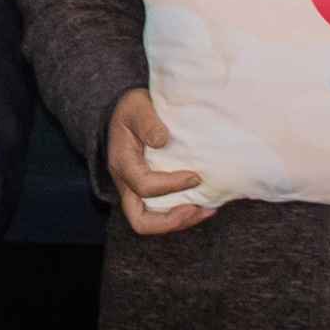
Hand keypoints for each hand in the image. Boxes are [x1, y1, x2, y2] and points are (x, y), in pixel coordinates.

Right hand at [106, 88, 209, 235]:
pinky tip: (203, 203)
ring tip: (207, 210)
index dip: (172, 185)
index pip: (144, 186)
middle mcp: (126, 183)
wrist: (127, 115)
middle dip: (172, 221)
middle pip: (141, 221)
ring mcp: (136, 191)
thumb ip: (147, 122)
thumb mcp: (137, 106)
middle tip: (198, 209)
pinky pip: (162, 214)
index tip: (195, 176)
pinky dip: (183, 213)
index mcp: (122, 163)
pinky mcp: (148, 193)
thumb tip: (162, 140)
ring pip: (153, 222)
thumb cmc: (133, 110)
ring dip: (181, 221)